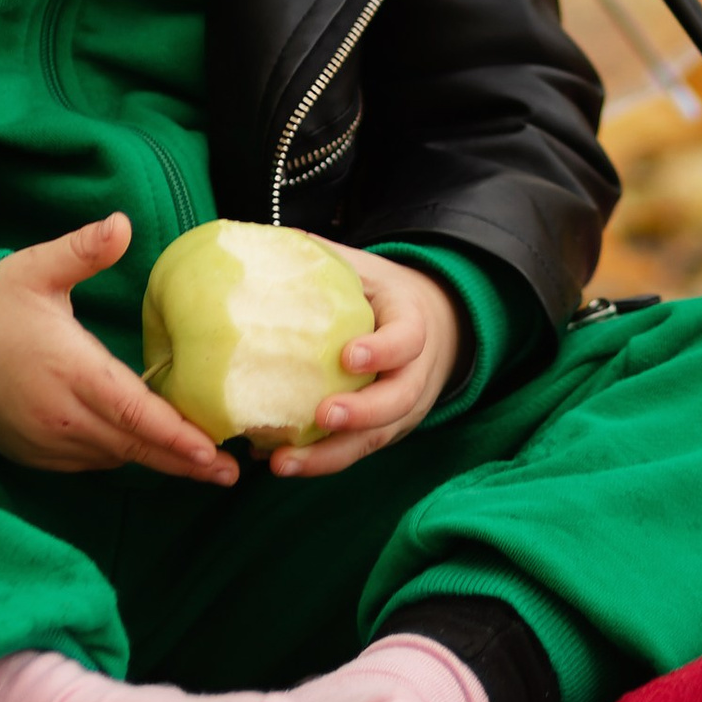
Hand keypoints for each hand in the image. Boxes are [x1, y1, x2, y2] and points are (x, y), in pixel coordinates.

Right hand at [0, 215, 239, 484]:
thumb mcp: (35, 267)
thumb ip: (83, 250)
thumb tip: (122, 223)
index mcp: (70, 370)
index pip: (134, 413)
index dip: (176, 436)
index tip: (214, 451)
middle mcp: (61, 415)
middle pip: (133, 447)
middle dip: (183, 461)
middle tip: (230, 474)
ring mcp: (45, 441)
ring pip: (113, 458)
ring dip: (153, 461)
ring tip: (198, 464)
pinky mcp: (32, 453)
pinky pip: (87, 463)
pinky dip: (117, 458)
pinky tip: (141, 451)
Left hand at [266, 246, 459, 477]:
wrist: (432, 328)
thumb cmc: (385, 296)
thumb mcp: (367, 270)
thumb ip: (326, 258)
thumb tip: (270, 238)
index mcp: (413, 326)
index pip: (407, 340)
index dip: (383, 351)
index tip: (350, 356)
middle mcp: (414, 376)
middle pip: (397, 403)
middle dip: (361, 414)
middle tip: (322, 415)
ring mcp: (401, 412)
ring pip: (373, 441)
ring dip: (328, 457)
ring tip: (281, 463)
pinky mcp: (382, 434)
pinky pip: (353, 453)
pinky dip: (316, 461)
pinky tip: (275, 462)